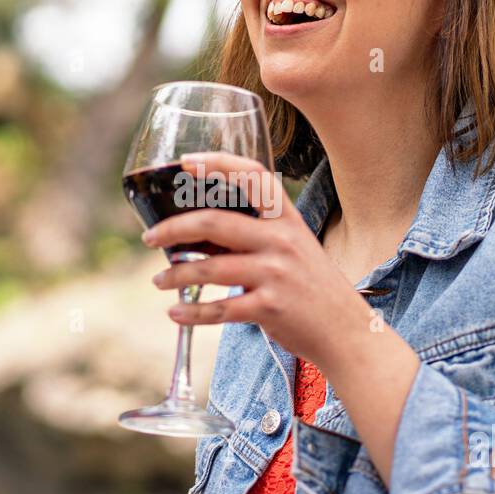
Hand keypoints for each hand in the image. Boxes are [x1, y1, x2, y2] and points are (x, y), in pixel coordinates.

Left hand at [141, 150, 371, 366]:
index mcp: (287, 219)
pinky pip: (219, 309)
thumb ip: (256, 235)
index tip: (187, 162)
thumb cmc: (312, 287)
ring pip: (209, 269)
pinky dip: (191, 312)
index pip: (253, 176)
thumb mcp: (293, 249)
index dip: (219, 164)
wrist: (346, 331)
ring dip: (175, 274)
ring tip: (158, 280)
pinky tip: (174, 313)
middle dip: (172, 228)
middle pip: (214, 221)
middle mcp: (281, 241)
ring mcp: (275, 275)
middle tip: (149, 237)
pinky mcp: (269, 308)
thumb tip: (198, 235)